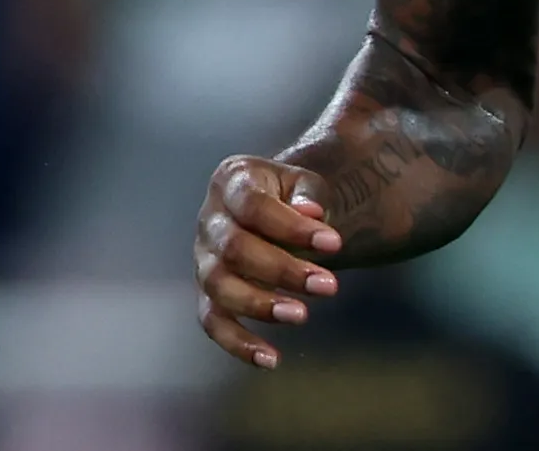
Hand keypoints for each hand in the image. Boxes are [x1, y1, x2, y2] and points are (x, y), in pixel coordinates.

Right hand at [194, 154, 342, 368]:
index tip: (335, 244)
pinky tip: (270, 358)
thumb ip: (309, 193)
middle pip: (235, 249)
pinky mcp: (207, 293)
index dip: (292, 227)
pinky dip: (238, 343)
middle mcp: (209, 220)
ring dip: (260, 305)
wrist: (273, 208)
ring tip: (301, 315)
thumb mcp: (303, 182)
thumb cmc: (291, 195)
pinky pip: (212, 322)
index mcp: (230, 181)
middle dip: (283, 270)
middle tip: (329, 286)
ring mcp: (203, 259)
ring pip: (219, 286)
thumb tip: (311, 213)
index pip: (254, 206)